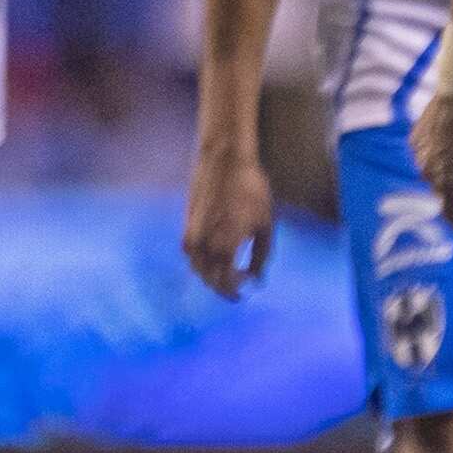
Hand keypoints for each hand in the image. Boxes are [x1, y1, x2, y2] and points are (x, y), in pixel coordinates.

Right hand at [183, 144, 275, 299]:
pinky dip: (202, 262)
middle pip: (209, 280)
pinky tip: (216, 257)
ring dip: (211, 276)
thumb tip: (258, 280)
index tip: (246, 291)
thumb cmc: (251, 190)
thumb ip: (261, 255)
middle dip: (223, 287)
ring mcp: (192, 235)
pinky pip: (191, 254)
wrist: (225, 160)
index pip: (224, 284)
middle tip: (239, 287)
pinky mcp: (187, 224)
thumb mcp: (265, 224)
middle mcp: (203, 245)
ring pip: (197, 269)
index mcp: (224, 247)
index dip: (234, 292)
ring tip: (229, 273)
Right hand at [415, 95, 452, 225]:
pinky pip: (425, 157)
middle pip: (443, 193)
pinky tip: (451, 140)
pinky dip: (438, 156)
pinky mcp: (414, 143)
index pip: (450, 214)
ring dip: (447, 172)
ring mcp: (418, 158)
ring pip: (433, 175)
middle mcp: (429, 175)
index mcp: (449, 184)